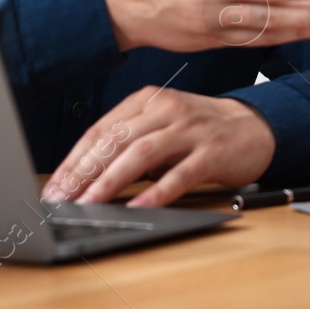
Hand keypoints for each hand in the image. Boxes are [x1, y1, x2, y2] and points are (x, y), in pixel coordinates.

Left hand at [41, 86, 275, 206]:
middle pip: (117, 140)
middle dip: (84, 172)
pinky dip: (157, 192)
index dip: (74, 160)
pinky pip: (180, 174)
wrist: (255, 126)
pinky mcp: (214, 151)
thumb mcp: (161, 128)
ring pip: (142, 153)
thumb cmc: (200, 132)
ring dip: (111, 181)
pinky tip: (139, 207)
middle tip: (62, 199)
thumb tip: (85, 181)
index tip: (54, 188)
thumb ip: (130, 144)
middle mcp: (167, 109)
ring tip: (90, 204)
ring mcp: (191, 129)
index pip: (102, 130)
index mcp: (148, 101)